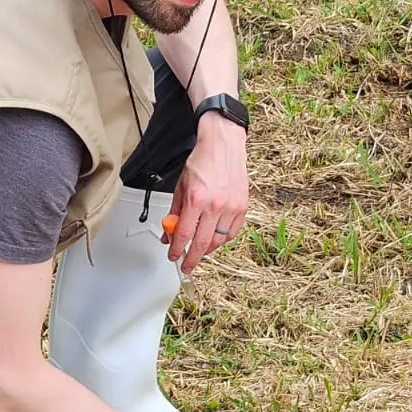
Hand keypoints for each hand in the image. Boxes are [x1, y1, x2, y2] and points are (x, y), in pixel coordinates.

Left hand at [166, 114, 248, 273]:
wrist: (223, 145)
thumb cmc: (202, 161)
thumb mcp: (181, 186)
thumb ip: (175, 211)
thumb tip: (169, 232)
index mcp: (196, 199)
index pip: (183, 234)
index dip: (176, 249)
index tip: (173, 256)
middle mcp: (215, 205)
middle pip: (201, 243)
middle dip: (191, 259)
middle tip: (186, 266)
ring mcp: (231, 207)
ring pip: (218, 241)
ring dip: (206, 250)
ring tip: (199, 251)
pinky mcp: (242, 207)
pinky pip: (232, 233)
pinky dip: (222, 240)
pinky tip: (215, 239)